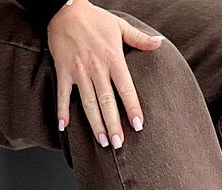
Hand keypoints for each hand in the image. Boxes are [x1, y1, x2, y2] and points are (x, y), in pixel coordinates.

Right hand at [47, 0, 164, 147]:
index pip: (126, 88)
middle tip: (118, 144)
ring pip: (88, 102)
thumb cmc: (95, 18)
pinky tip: (64, 127)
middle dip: (113, 124)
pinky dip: (61, 110)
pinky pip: (62, 94)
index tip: (138, 125)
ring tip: (102, 142)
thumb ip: (140, 39)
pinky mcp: (63, 70)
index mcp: (113, 59)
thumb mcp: (120, 26)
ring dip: (94, 123)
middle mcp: (96, 67)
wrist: (63, 6)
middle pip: (106, 101)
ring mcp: (78, 70)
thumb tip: (160, 43)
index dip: (132, 107)